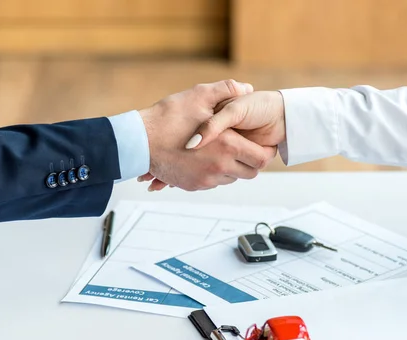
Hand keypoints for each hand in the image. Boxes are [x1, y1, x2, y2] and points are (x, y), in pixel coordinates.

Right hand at [138, 81, 276, 190]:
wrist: (140, 142)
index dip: (266, 152)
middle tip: (246, 148)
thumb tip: (246, 88)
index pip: (261, 158)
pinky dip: (215, 172)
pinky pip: (214, 183)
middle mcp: (220, 166)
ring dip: (233, 167)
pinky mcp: (194, 185)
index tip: (262, 144)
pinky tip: (207, 157)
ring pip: (232, 178)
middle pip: (250, 172)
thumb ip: (227, 89)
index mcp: (227, 145)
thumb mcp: (199, 95)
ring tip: (224, 150)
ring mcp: (206, 178)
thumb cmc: (167, 118)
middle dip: (251, 161)